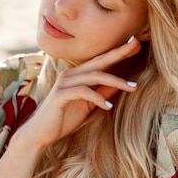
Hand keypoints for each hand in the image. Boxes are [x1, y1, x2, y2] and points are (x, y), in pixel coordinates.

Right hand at [16, 37, 140, 148]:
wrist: (40, 133)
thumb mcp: (89, 105)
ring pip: (94, 76)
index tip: (136, 43)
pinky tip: (109, 106)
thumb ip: (102, 93)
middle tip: (136, 45)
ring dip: (115, 81)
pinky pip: (82, 92)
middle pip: (99, 61)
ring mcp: (64, 83)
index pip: (100, 61)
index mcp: (77, 75)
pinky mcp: (60, 95)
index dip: (118, 52)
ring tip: (133, 88)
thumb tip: (121, 85)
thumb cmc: (64, 118)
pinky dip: (97, 97)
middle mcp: (70, 75)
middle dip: (118, 53)